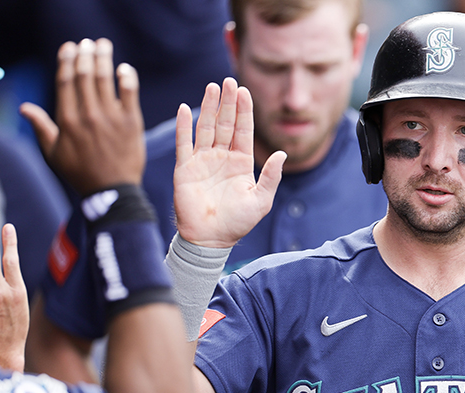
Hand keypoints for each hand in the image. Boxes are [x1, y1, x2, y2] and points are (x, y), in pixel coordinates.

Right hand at [20, 38, 144, 194]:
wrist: (112, 192)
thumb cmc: (80, 174)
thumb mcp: (54, 153)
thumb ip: (41, 127)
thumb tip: (24, 107)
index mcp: (67, 121)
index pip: (66, 82)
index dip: (66, 62)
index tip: (69, 48)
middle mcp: (88, 116)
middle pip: (85, 76)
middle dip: (85, 55)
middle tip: (87, 43)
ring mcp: (111, 119)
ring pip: (105, 80)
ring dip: (104, 59)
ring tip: (103, 45)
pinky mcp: (132, 123)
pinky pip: (130, 93)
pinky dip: (127, 78)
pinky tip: (124, 68)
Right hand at [173, 77, 285, 247]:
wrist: (210, 239)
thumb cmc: (237, 222)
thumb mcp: (261, 200)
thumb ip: (271, 176)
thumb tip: (282, 154)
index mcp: (240, 162)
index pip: (243, 130)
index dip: (243, 111)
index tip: (244, 91)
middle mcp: (221, 157)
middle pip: (225, 123)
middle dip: (227, 102)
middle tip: (229, 80)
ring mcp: (202, 161)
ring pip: (205, 127)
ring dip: (208, 107)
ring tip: (212, 87)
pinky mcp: (185, 168)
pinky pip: (184, 143)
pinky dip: (183, 126)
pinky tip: (184, 108)